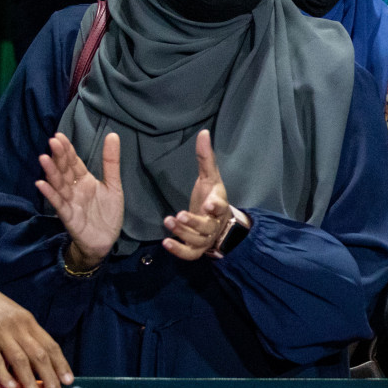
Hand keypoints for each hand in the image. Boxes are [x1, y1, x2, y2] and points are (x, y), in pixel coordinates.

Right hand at [0, 271, 71, 387]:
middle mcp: (18, 326)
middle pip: (39, 355)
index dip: (61, 364)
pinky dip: (3, 374)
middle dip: (51, 377)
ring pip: (20, 359)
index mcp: (28, 321)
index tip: (68, 380)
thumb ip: (21, 335)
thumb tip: (31, 358)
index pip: (50, 345)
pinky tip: (9, 387)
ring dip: (30, 380)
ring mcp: (0, 331)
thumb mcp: (10, 316)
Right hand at [36, 132, 122, 270]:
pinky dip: (50, 194)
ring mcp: (70, 202)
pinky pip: (59, 204)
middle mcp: (74, 189)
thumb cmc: (107, 212)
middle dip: (59, 157)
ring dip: (51, 172)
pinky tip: (40, 184)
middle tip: (52, 141)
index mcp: (84, 180)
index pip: (74, 162)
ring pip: (59, 185)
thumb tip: (113, 134)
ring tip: (43, 158)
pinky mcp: (69, 217)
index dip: (67, 150)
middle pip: (65, 171)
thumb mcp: (114, 185)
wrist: (106, 240)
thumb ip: (111, 162)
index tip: (59, 135)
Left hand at [162, 130, 234, 261]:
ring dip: (183, 233)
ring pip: (196, 239)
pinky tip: (166, 243)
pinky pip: (189, 254)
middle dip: (193, 222)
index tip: (209, 205)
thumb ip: (206, 158)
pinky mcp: (196, 250)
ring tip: (168, 222)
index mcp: (219, 206)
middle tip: (179, 216)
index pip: (221, 207)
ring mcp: (205, 239)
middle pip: (206, 226)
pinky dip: (179, 250)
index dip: (216, 207)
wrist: (219, 225)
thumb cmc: (211, 198)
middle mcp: (214, 224)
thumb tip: (203, 132)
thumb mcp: (209, 178)